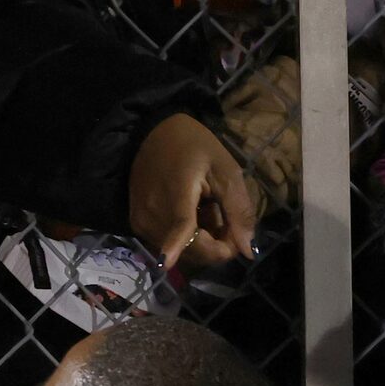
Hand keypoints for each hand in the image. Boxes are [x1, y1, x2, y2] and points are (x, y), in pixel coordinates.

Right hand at [129, 112, 256, 268]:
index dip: (218, 252)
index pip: (192, 243)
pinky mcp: (136, 223)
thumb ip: (238, 210)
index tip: (237, 244)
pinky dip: (184, 237)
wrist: (153, 131)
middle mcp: (153, 217)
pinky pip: (167, 243)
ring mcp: (141, 222)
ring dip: (201, 240)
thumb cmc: (193, 146)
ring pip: (181, 252)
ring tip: (207, 211)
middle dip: (216, 245)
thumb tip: (248, 250)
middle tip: (226, 219)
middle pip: (191, 254)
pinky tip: (192, 214)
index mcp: (176, 198)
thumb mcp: (226, 170)